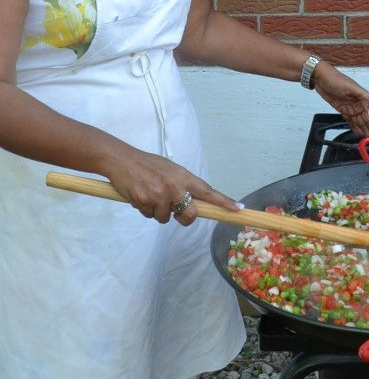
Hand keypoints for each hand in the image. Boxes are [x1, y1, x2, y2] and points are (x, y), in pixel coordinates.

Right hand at [105, 150, 240, 226]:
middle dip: (184, 218)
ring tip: (148, 195)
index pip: (208, 191)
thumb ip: (181, 184)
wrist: (120, 160)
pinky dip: (144, 210)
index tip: (238, 209)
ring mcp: (160, 195)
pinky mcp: (145, 201)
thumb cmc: (146, 165)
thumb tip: (191, 203)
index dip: (223, 201)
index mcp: (183, 176)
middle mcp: (175, 186)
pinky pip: (149, 215)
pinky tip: (139, 196)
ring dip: (157, 212)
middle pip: (190, 214)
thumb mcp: (169, 169)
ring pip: (166, 218)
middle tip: (175, 213)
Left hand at [311, 62, 368, 137]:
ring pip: (359, 124)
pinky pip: (350, 121)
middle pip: (366, 123)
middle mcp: (358, 105)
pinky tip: (359, 134)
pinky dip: (355, 128)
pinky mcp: (342, 109)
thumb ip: (363, 97)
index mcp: (363, 100)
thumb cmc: (336, 79)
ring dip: (365, 133)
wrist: (321, 77)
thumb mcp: (351, 87)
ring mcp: (350, 108)